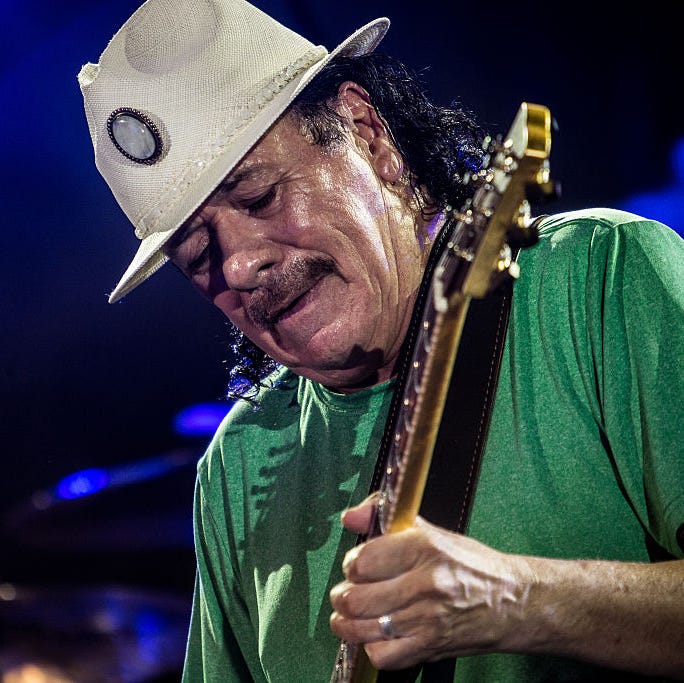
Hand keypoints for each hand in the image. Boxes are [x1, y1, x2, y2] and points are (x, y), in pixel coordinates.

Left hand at [329, 497, 532, 669]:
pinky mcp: (430, 647)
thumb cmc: (470, 565)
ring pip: (362, 627)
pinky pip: (382, 656)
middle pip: (356, 597)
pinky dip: (371, 647)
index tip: (356, 566)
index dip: (351, 564)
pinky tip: (376, 634)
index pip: (363, 560)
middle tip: (348, 591)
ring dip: (347, 622)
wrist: (512, 602)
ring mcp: (427, 619)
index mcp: (424, 548)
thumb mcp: (431, 531)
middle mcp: (425, 583)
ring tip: (349, 614)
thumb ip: (385, 517)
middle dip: (343, 595)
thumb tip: (351, 516)